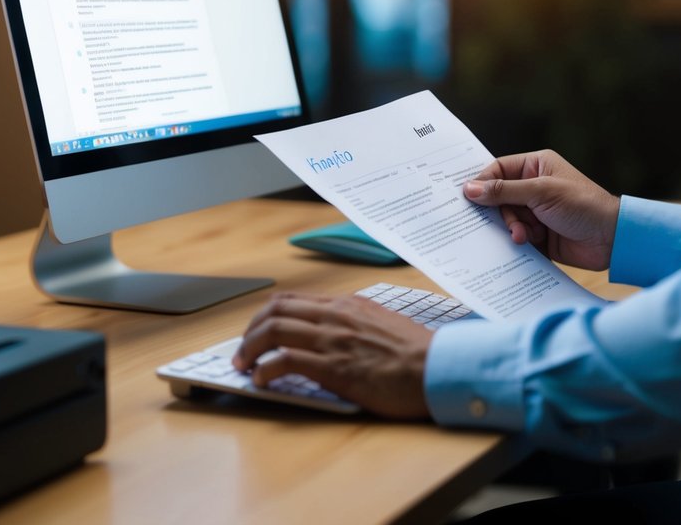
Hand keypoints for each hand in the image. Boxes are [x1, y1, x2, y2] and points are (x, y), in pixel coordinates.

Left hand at [232, 291, 433, 418]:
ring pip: (274, 331)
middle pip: (275, 311)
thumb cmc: (418, 353)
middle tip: (243, 350)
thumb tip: (338, 333)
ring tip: (243, 366)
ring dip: (250, 349)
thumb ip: (356, 323)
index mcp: (347, 306)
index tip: (257, 331)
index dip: (266, 315)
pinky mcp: (334, 368)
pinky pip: (287, 360)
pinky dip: (266, 369)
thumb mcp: (382, 324)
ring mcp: (333, 340)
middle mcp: (335, 316)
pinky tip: (262, 381)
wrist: (437, 368)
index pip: (293, 301)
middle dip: (250, 331)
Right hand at [463, 149, 619, 270]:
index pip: (498, 170)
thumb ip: (504, 191)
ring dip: (512, 229)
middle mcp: (533, 187)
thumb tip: (469, 188)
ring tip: (524, 237)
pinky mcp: (538, 235)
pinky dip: (517, 242)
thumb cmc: (583, 206)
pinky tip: (526, 244)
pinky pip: (515, 236)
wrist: (612, 240)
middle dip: (500, 212)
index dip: (482, 183)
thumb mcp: (541, 193)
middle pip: (498, 197)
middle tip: (508, 223)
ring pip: (505, 219)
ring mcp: (535, 212)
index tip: (468, 198)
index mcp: (536, 167)